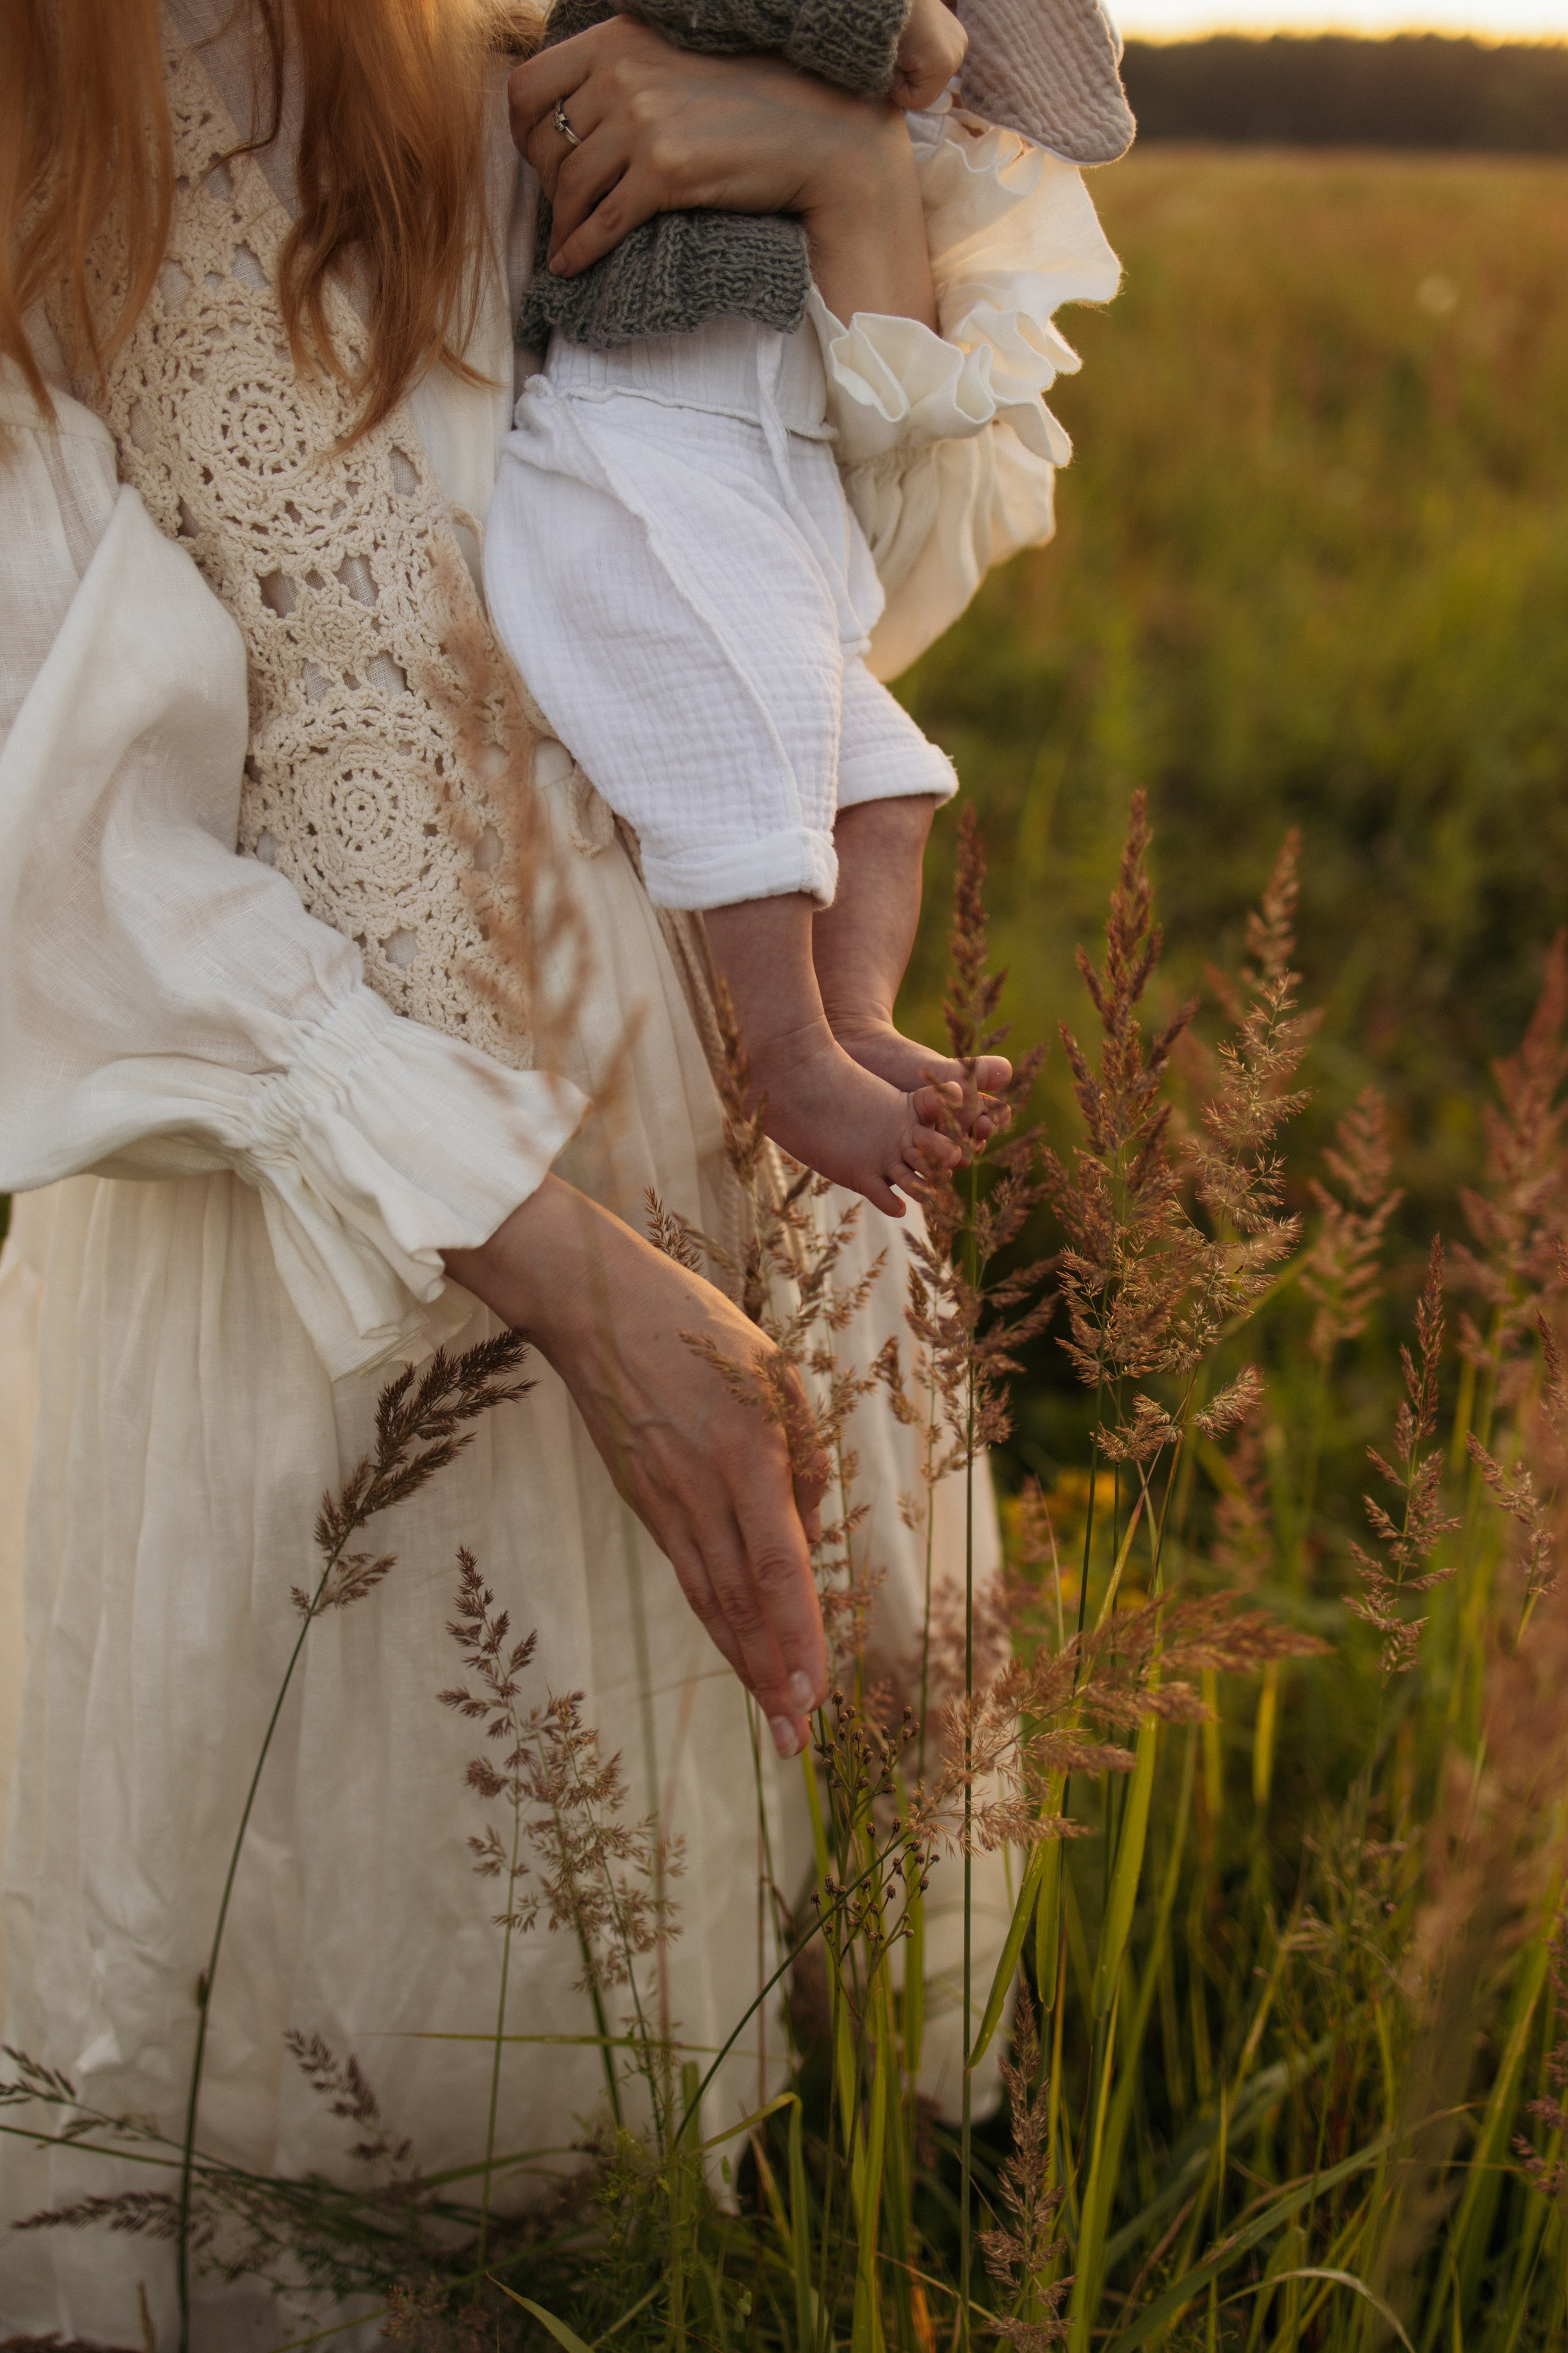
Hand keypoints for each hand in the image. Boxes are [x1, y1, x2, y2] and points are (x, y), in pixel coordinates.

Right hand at [443, 1176, 830, 1757]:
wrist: (593, 1306)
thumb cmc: (697, 1327)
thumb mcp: (776, 1373)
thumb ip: (804, 1455)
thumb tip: (810, 1535)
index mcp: (747, 1450)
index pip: (777, 1564)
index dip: (796, 1634)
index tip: (815, 1693)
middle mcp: (703, 1488)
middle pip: (739, 1601)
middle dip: (772, 1675)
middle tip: (797, 1742)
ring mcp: (664, 1500)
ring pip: (710, 1598)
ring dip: (744, 1662)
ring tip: (775, 1720)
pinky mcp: (642, 1501)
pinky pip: (688, 1570)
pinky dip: (715, 1619)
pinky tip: (736, 1649)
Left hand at [508, 14, 936, 326]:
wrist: (816, 131)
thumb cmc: (749, 100)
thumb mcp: (675, 61)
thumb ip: (624, 70)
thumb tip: (575, 110)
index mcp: (618, 39)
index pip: (528, 84)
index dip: (521, 129)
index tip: (536, 155)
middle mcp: (623, 75)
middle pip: (545, 142)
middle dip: (545, 183)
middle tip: (562, 205)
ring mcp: (643, 123)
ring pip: (569, 187)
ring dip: (562, 223)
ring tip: (568, 241)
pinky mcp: (666, 173)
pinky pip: (601, 222)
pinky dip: (579, 249)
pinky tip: (572, 264)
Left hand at [893, 0, 966, 112]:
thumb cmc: (885, 29)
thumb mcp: (885, 66)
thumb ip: (896, 89)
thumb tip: (903, 94)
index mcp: (942, 64)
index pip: (919, 101)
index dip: (899, 91)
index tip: (891, 69)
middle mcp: (957, 53)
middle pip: (930, 88)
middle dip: (912, 79)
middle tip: (898, 58)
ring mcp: (960, 40)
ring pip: (936, 74)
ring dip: (920, 68)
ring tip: (908, 47)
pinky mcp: (958, 31)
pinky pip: (940, 58)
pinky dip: (927, 55)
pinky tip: (918, 40)